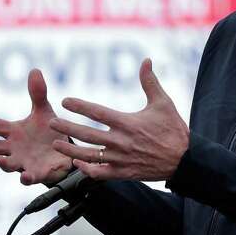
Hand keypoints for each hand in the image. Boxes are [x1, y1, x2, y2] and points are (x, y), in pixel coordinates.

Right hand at [0, 68, 71, 185]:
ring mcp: (23, 163)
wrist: (63, 152)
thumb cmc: (47, 132)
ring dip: (2, 163)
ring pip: (7, 165)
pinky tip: (26, 176)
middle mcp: (14, 149)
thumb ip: (38, 94)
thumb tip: (34, 69)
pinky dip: (26, 178)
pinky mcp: (36, 174)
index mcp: (13, 133)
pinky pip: (29, 179)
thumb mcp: (43, 112)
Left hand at [50, 58, 188, 181]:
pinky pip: (100, 173)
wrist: (184, 160)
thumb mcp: (163, 102)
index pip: (97, 112)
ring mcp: (120, 159)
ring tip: (56, 144)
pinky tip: (77, 164)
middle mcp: (121, 141)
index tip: (66, 100)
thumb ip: (150, 81)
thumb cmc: (173, 129)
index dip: (80, 106)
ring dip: (70, 150)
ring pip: (89, 155)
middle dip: (67, 127)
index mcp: (128, 123)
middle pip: (87, 134)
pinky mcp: (123, 173)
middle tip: (51, 122)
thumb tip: (146, 60)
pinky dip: (86, 169)